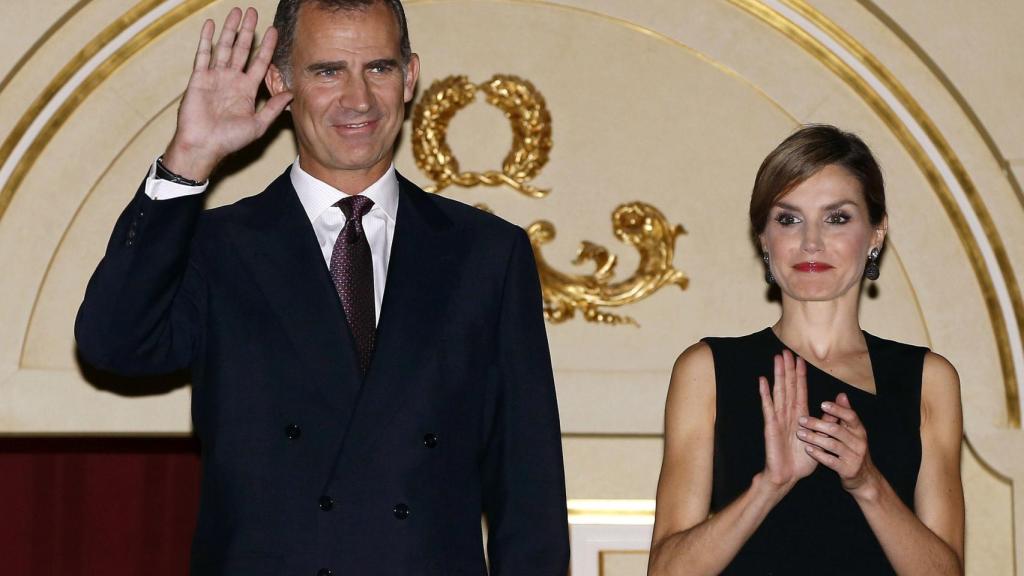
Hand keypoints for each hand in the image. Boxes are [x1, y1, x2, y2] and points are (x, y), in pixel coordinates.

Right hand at [163, 7, 292, 180]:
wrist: (203, 146)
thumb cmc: (229, 140)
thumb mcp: (258, 124)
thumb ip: (273, 108)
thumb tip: (291, 94)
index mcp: (247, 90)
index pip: (260, 63)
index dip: (267, 47)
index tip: (273, 31)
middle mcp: (232, 80)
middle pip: (242, 49)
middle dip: (248, 31)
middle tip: (252, 12)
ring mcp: (215, 77)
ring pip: (224, 48)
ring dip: (230, 30)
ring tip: (236, 12)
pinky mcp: (199, 78)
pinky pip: (203, 55)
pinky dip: (206, 40)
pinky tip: (211, 25)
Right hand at [759, 350, 816, 490]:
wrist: (787, 476)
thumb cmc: (801, 461)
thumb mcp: (820, 440)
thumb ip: (827, 423)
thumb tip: (835, 409)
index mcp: (800, 416)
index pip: (800, 390)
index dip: (800, 374)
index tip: (799, 359)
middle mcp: (788, 414)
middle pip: (788, 386)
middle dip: (788, 368)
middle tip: (785, 351)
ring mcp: (778, 418)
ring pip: (779, 391)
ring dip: (778, 375)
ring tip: (777, 359)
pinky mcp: (770, 426)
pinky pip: (768, 407)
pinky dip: (765, 393)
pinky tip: (762, 380)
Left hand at [797, 393, 878, 497]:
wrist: (864, 478)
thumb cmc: (852, 450)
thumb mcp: (852, 433)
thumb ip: (844, 415)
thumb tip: (841, 394)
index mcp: (860, 431)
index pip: (851, 416)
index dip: (837, 409)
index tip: (822, 404)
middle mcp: (859, 443)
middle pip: (837, 430)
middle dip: (817, 424)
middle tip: (801, 420)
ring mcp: (855, 457)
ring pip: (832, 444)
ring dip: (814, 438)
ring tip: (800, 433)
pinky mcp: (848, 470)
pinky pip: (831, 460)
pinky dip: (818, 454)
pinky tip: (808, 449)